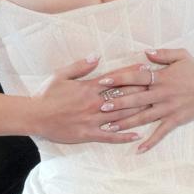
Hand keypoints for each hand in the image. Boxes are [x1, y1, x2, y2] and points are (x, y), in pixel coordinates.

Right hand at [31, 56, 145, 144]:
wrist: (33, 116)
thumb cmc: (46, 95)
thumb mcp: (61, 75)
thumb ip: (80, 66)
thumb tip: (97, 57)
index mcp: (89, 88)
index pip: (116, 79)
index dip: (133, 75)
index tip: (148, 70)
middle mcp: (94, 103)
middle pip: (123, 97)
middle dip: (142, 92)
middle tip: (159, 89)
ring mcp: (92, 120)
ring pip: (120, 116)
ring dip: (138, 112)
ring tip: (155, 109)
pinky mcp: (88, 134)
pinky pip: (109, 136)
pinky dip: (123, 136)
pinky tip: (137, 135)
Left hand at [93, 49, 193, 151]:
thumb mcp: (182, 56)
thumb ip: (163, 53)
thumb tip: (146, 52)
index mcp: (161, 78)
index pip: (136, 77)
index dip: (119, 79)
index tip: (102, 81)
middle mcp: (162, 94)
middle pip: (136, 99)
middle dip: (118, 103)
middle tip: (101, 107)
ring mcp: (168, 108)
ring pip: (144, 117)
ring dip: (126, 123)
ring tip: (110, 128)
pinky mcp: (175, 120)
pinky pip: (161, 132)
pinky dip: (151, 141)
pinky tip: (139, 149)